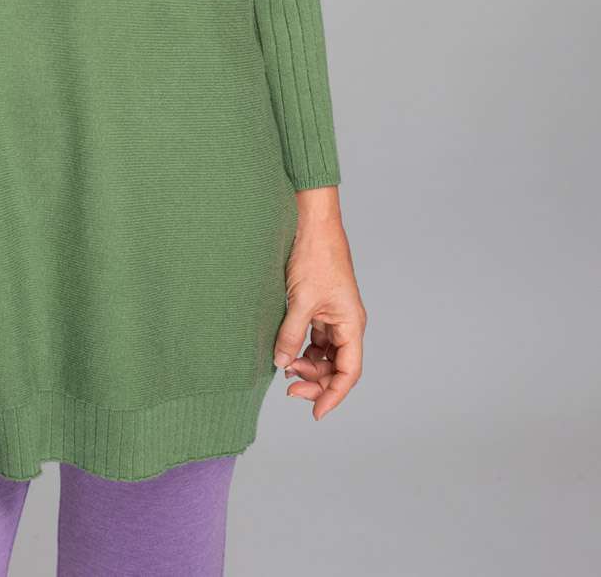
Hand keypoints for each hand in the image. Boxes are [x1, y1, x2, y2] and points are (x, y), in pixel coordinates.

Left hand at [273, 198, 365, 420]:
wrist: (311, 221)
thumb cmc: (314, 255)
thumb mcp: (300, 299)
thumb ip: (292, 334)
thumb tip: (282, 363)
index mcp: (351, 323)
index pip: (349, 371)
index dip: (334, 395)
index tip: (315, 412)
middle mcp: (346, 322)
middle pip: (337, 366)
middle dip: (316, 382)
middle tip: (289, 390)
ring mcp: (333, 314)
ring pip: (325, 354)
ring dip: (308, 366)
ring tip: (284, 369)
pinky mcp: (320, 306)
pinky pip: (315, 338)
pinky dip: (302, 349)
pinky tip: (286, 353)